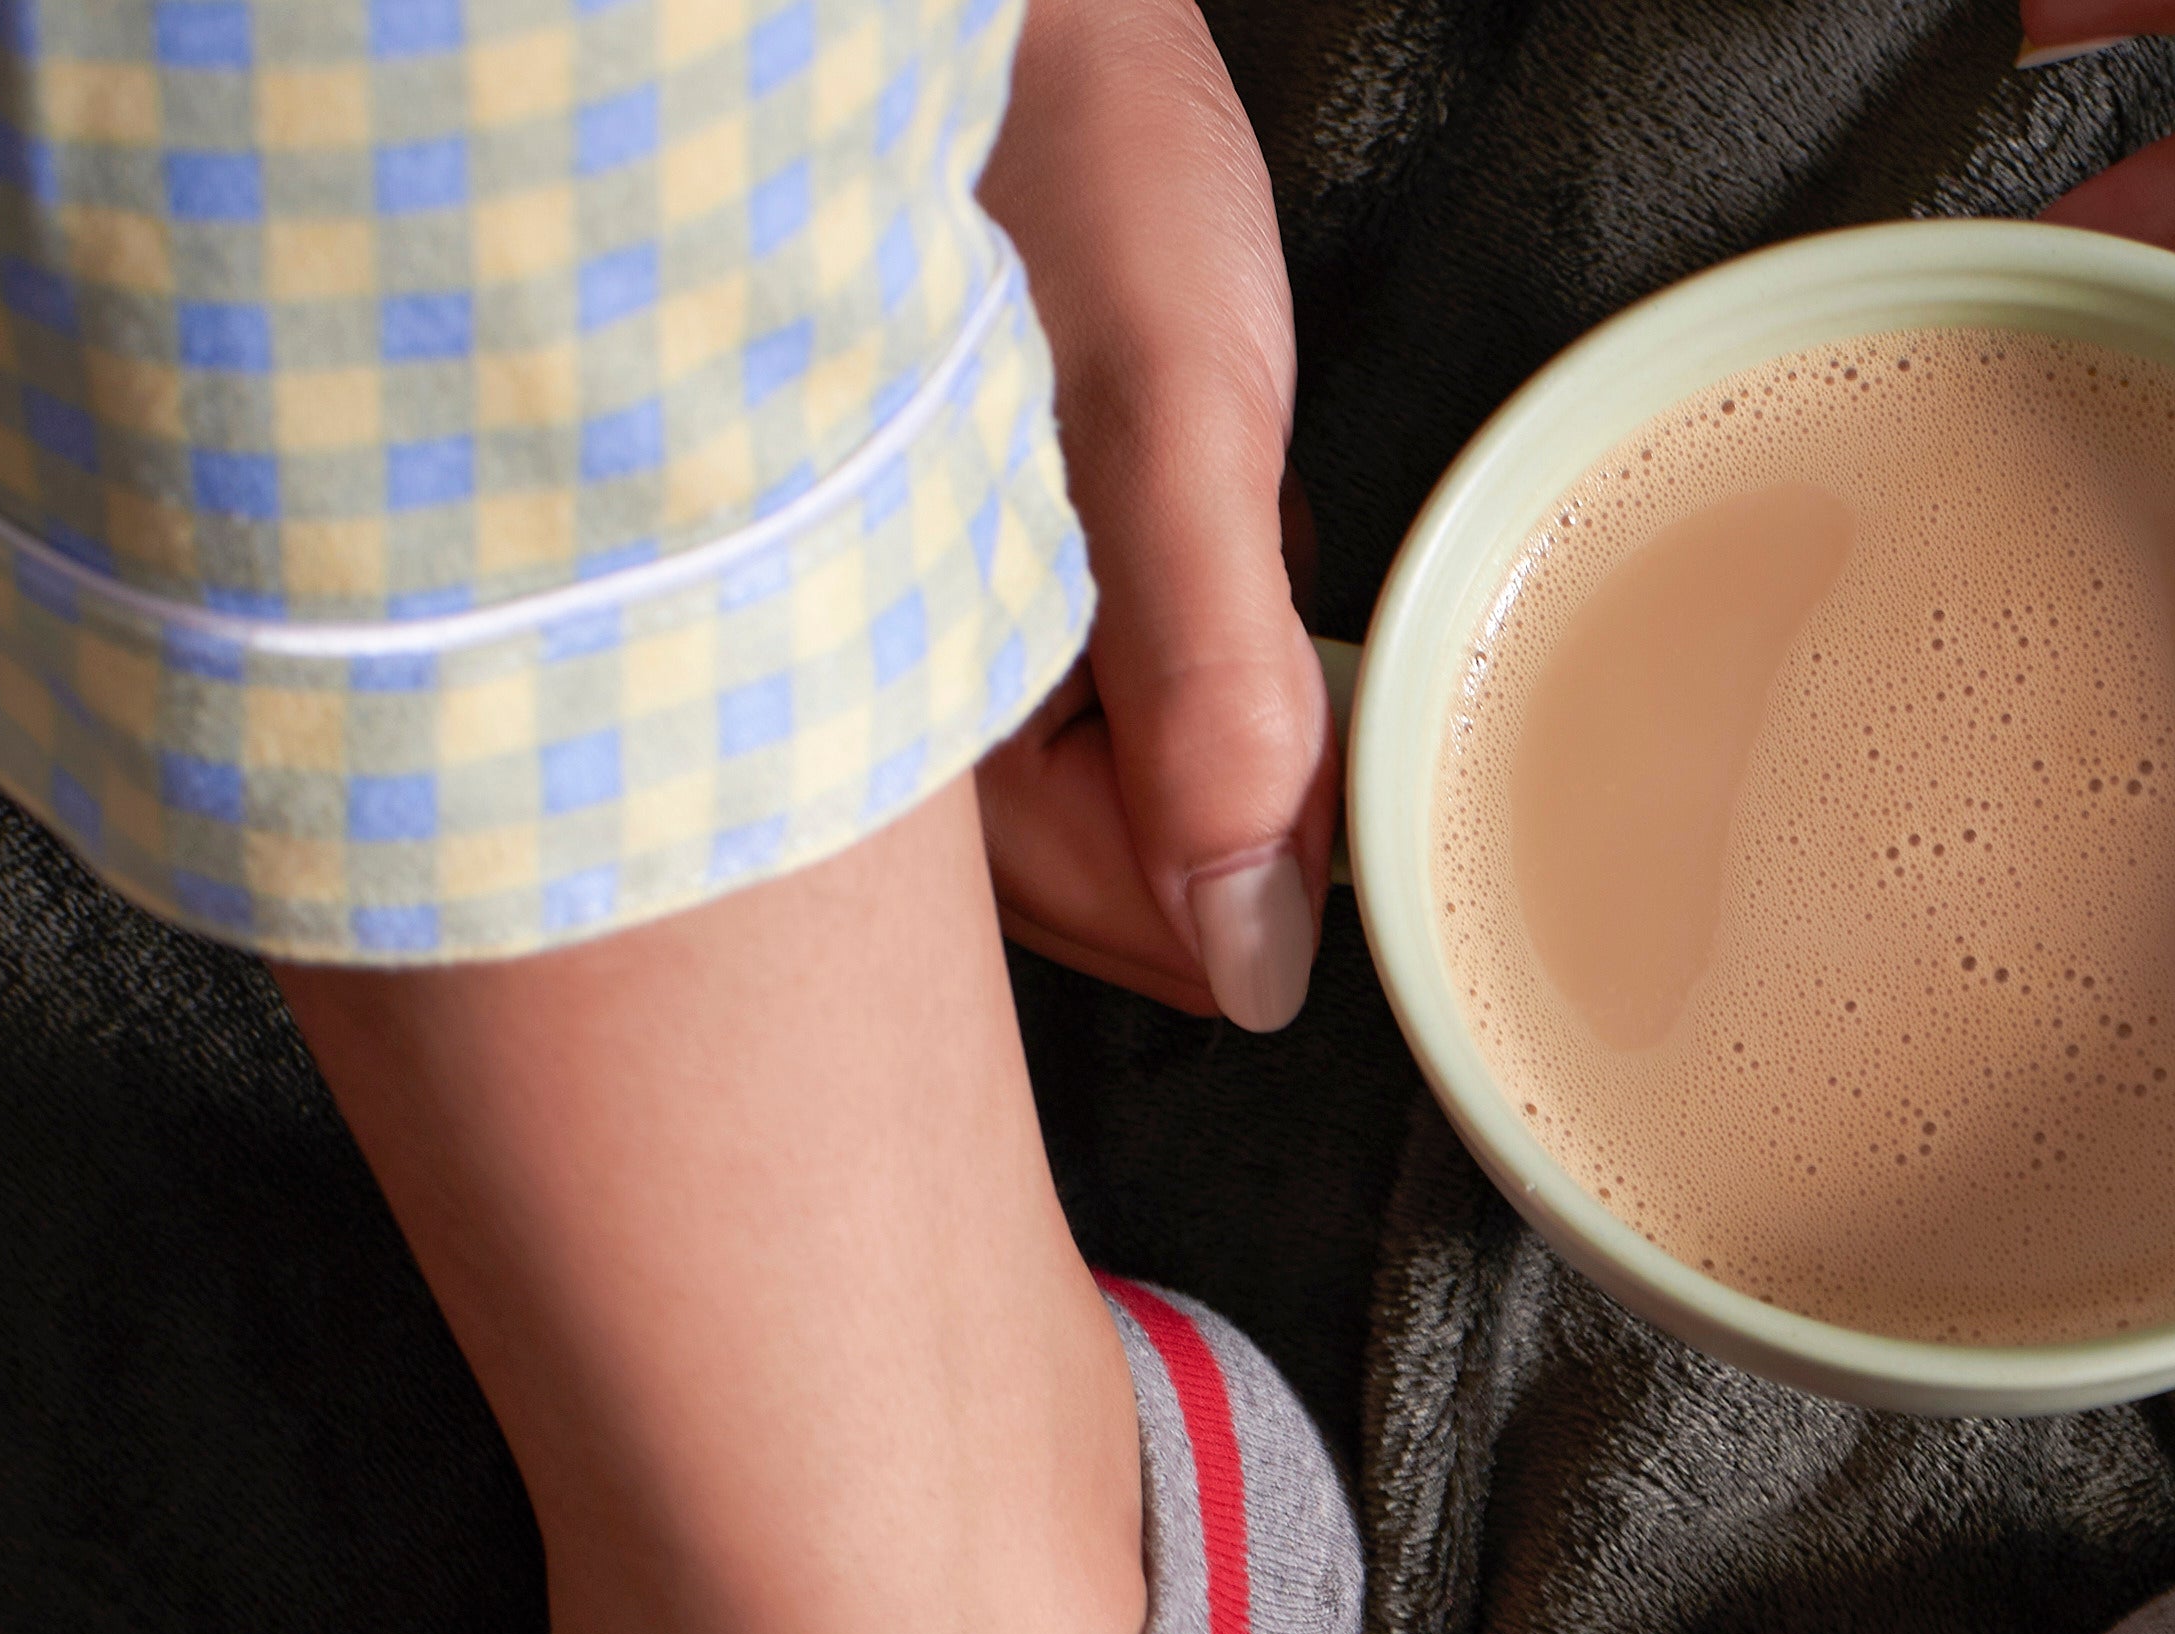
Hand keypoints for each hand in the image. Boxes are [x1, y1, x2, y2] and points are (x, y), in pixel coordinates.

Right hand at [976, 0, 1333, 1027]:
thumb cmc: (1043, 134)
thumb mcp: (1169, 418)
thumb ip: (1217, 696)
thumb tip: (1256, 957)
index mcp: (899, 716)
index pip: (1154, 933)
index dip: (1276, 833)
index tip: (1295, 666)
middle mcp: (879, 726)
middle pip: (1139, 882)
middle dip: (1229, 753)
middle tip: (1215, 541)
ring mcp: (906, 668)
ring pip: (1135, 791)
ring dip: (1204, 672)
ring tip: (1167, 478)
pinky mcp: (942, 602)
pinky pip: (1101, 692)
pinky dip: (1163, 609)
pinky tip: (1135, 477)